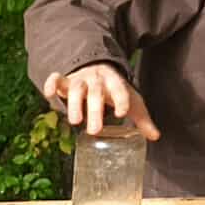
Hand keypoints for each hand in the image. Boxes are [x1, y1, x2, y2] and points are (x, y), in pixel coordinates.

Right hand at [44, 64, 161, 140]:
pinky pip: (57, 79)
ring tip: (75, 122)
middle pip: (95, 92)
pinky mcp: (65, 81)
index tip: (121, 113)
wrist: (96, 67)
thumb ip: (141, 119)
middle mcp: (97, 78)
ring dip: (74, 104)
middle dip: (95, 110)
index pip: (119, 88)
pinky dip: (52, 84)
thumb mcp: (130, 100)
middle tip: (94, 131)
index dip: (120, 98)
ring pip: (76, 88)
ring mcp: (79, 79)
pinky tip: (49, 94)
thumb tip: (155, 137)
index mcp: (114, 81)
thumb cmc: (113, 90)